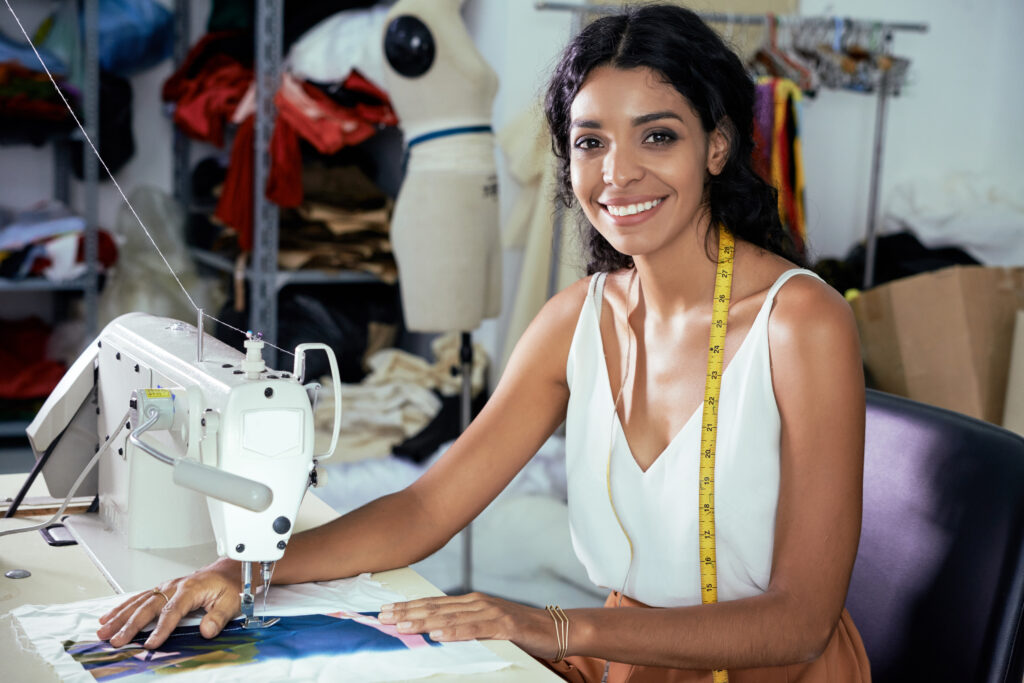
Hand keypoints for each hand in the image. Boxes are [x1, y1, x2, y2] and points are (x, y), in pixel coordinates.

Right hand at [95, 559, 239, 648]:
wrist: (228, 571)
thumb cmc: (229, 585)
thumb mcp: (231, 601)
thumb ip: (219, 617)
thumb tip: (207, 631)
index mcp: (191, 589)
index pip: (172, 611)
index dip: (161, 629)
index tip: (151, 644)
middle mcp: (175, 586)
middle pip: (148, 607)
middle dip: (130, 625)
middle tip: (116, 640)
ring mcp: (166, 587)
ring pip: (139, 601)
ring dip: (120, 616)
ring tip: (104, 630)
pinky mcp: (162, 590)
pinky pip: (139, 598)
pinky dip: (122, 608)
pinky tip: (109, 617)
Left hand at [377, 592, 562, 659]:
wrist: (554, 628)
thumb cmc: (520, 629)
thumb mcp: (487, 625)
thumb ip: (465, 625)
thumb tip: (435, 631)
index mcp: (471, 602)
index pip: (433, 604)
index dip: (408, 607)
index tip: (385, 611)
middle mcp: (477, 602)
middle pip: (435, 608)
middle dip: (407, 612)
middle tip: (382, 617)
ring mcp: (491, 612)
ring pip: (450, 617)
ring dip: (423, 621)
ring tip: (402, 625)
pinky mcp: (504, 625)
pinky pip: (475, 628)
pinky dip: (456, 631)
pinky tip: (439, 633)